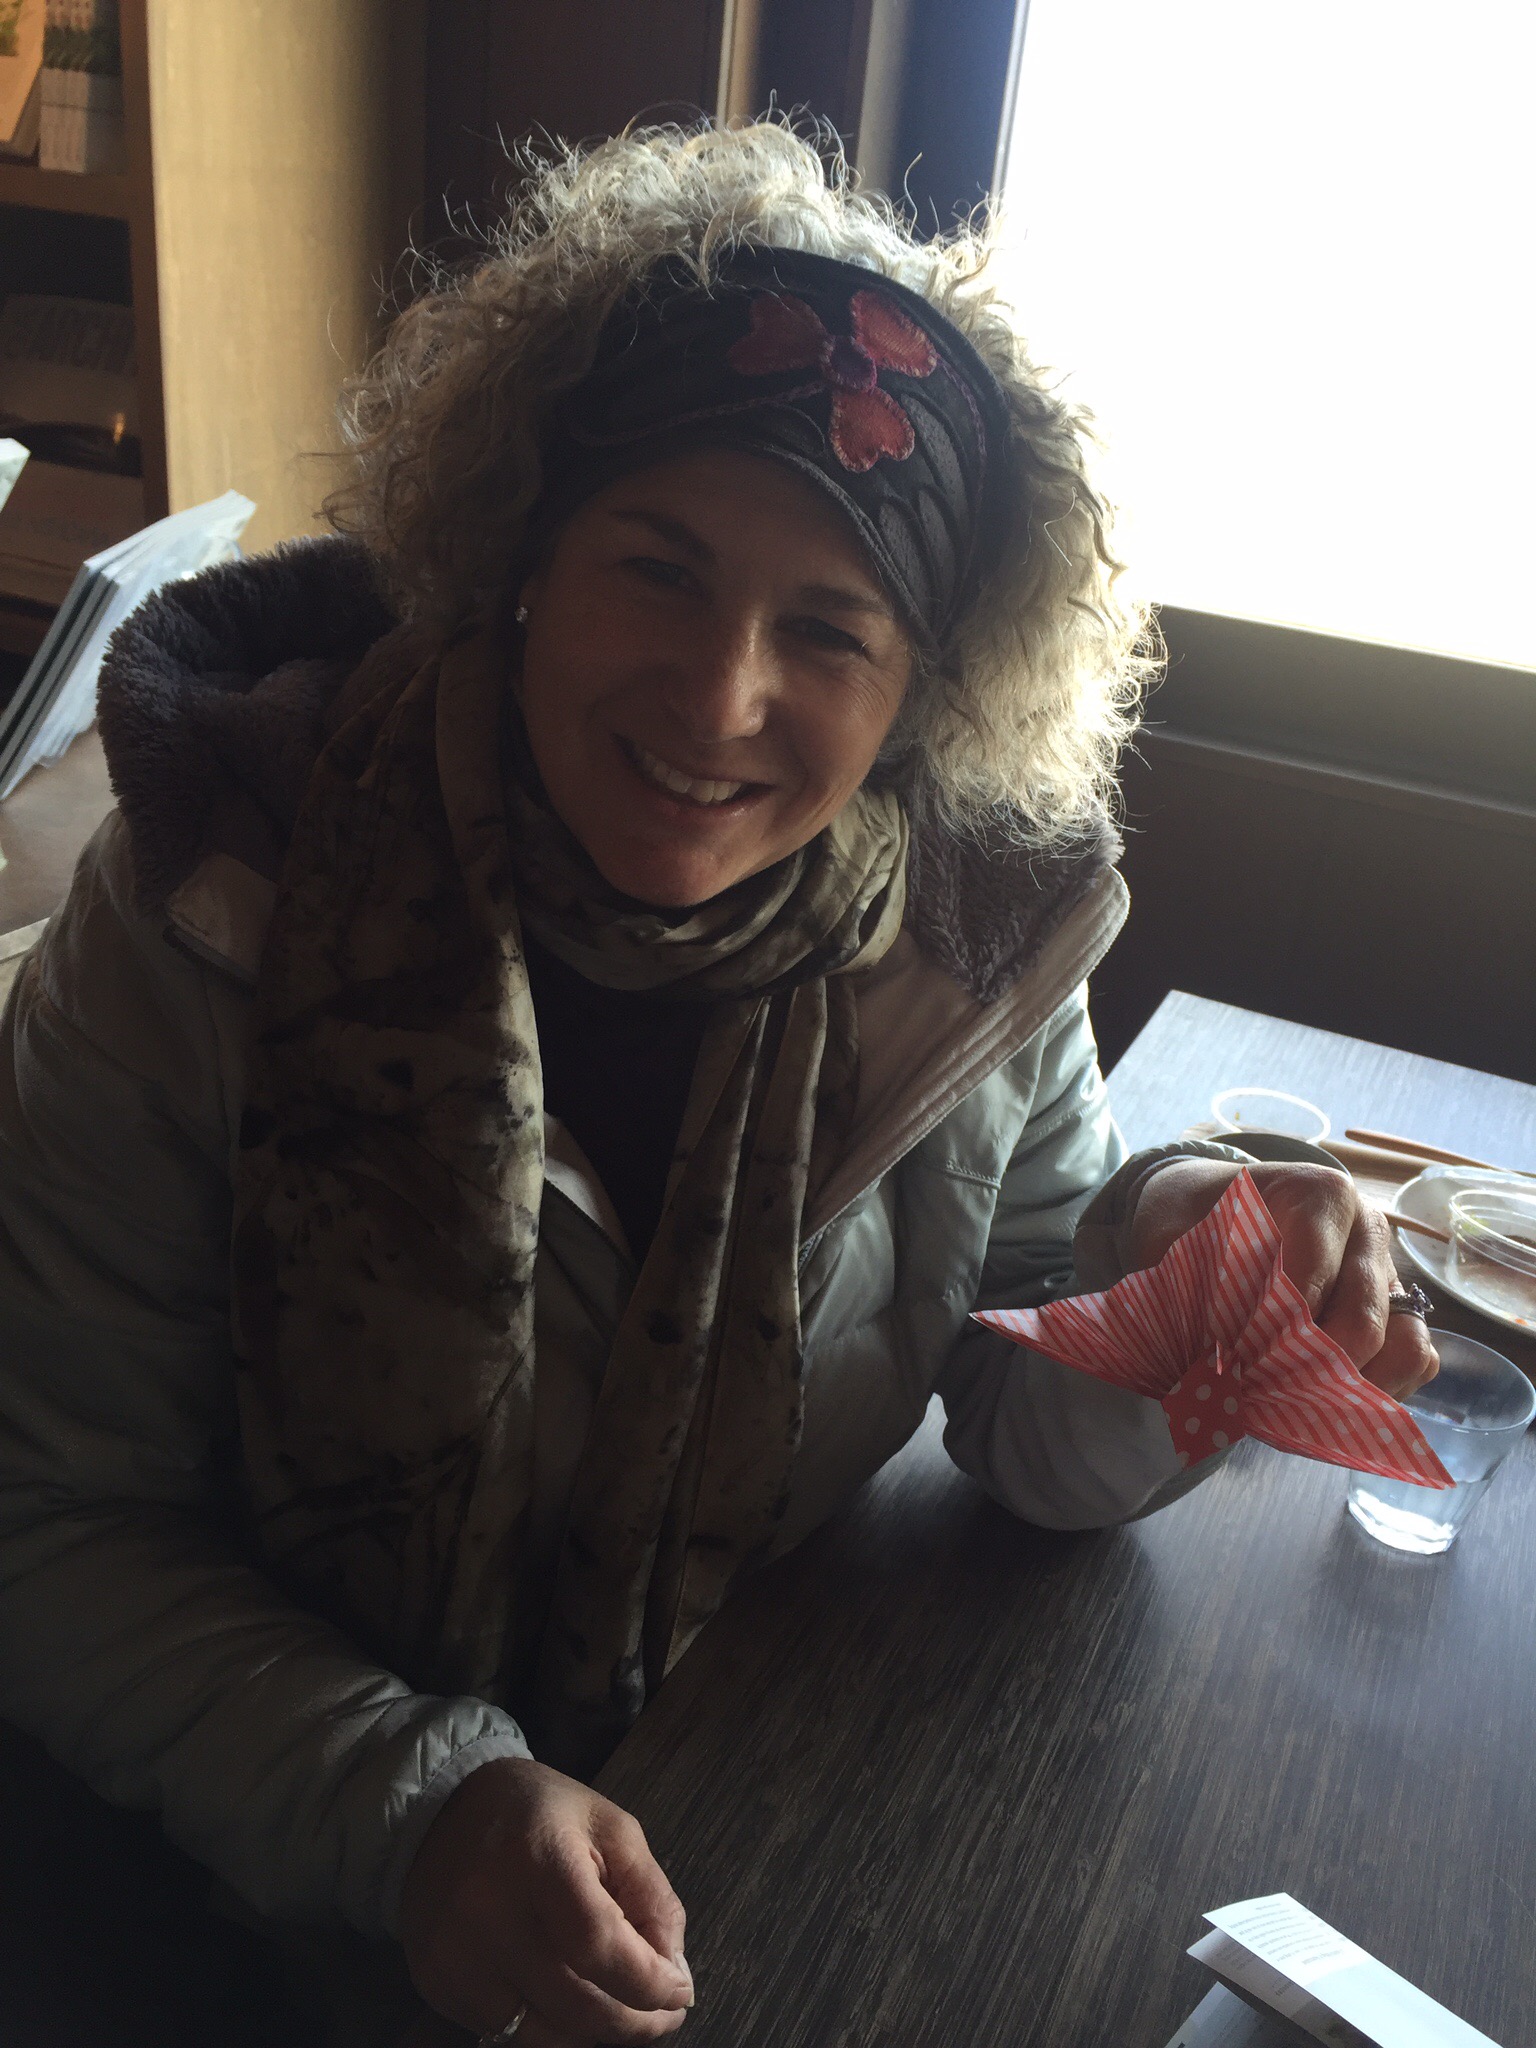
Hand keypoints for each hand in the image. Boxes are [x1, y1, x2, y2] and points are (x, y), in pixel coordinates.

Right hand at [400, 1757, 691, 2044]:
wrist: (443, 1809)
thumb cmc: (538, 1814)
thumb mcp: (610, 1827)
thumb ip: (651, 1896)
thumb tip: (672, 1972)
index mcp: (538, 1857)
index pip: (599, 1946)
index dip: (648, 1983)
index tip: (680, 1993)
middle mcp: (488, 1910)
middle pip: (575, 2004)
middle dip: (633, 2021)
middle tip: (663, 2014)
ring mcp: (454, 1952)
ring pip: (541, 2034)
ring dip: (592, 2031)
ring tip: (617, 2005)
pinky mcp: (435, 1980)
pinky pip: (503, 2030)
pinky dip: (546, 2025)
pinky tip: (563, 1994)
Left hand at [1126, 1160, 1438, 1400]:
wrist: (1210, 1205)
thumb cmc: (1197, 1220)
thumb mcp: (1180, 1238)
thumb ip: (1199, 1287)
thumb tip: (1216, 1361)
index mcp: (1322, 1196)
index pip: (1313, 1273)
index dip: (1273, 1325)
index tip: (1233, 1358)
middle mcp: (1368, 1233)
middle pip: (1362, 1322)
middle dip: (1306, 1367)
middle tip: (1254, 1392)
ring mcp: (1390, 1274)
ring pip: (1404, 1346)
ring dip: (1349, 1386)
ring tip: (1289, 1400)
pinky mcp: (1400, 1312)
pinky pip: (1414, 1360)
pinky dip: (1374, 1388)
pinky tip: (1318, 1396)